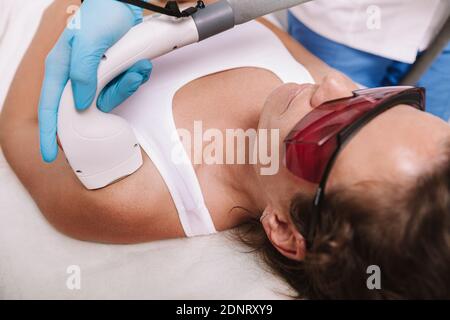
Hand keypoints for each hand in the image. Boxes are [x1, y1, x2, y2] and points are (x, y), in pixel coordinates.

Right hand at [38, 0, 152, 162]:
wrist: (125, 2)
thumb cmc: (102, 13)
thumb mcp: (87, 42)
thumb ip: (82, 74)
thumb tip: (83, 103)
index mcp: (61, 67)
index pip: (50, 106)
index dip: (49, 132)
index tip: (49, 155)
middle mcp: (76, 74)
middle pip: (89, 106)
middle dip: (115, 95)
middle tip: (129, 78)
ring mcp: (95, 75)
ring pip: (110, 97)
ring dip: (128, 84)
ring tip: (138, 64)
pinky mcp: (112, 72)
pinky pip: (123, 87)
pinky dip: (135, 77)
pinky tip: (141, 64)